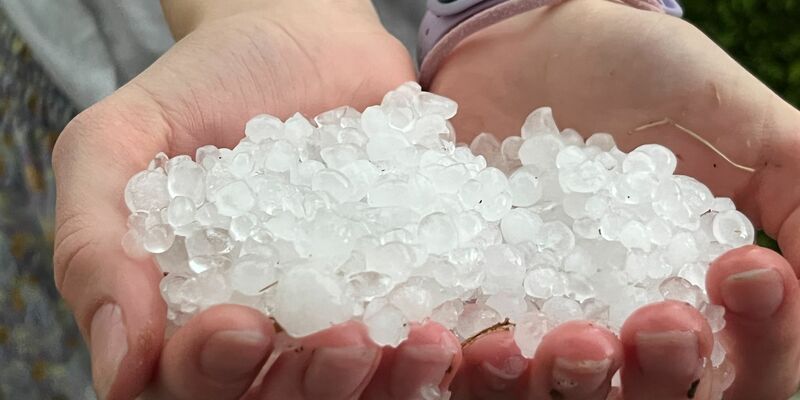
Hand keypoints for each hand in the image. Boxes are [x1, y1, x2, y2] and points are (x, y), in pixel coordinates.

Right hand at [53, 1, 463, 398]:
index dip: (216, 369)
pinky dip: (444, 338)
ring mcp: (346, 306)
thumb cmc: (201, 86)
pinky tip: (456, 323)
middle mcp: (273, 327)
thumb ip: (95, 243)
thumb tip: (117, 371)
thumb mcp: (117, 144)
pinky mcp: (408, 275)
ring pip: (365, 379)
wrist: (299, 37)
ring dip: (392, 377)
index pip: (196, 378)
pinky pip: (427, 322)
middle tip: (345, 339)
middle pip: (288, 393)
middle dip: (313, 381)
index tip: (241, 325)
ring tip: (421, 339)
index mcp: (194, 314)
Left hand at [429, 0, 799, 397]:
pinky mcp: (469, 294)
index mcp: (696, 298)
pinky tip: (476, 337)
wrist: (531, 44)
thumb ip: (795, 193)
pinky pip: (463, 349)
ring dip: (570, 379)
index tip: (745, 271)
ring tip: (574, 338)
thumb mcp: (740, 124)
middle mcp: (618, 323)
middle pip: (649, 396)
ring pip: (555, 389)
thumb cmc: (645, 80)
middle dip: (663, 371)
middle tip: (660, 322)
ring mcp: (540, 314)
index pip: (745, 367)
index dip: (760, 343)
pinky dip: (472, 360)